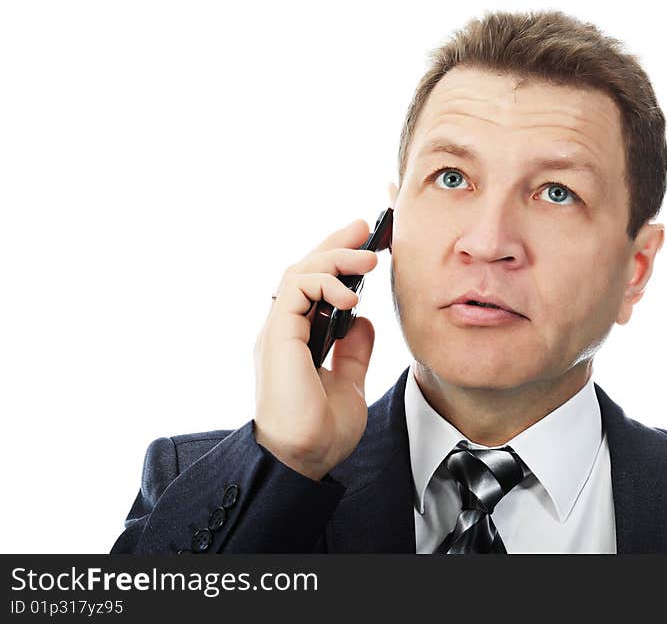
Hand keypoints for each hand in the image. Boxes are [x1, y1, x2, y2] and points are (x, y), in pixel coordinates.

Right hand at [253, 219, 378, 479]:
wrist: (303, 460)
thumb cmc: (320, 431)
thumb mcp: (349, 383)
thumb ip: (354, 352)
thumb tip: (364, 322)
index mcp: (298, 339)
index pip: (314, 288)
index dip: (338, 262)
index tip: (366, 244)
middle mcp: (284, 330)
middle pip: (304, 271)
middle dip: (336, 244)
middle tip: (364, 227)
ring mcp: (278, 331)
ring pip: (299, 273)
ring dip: (335, 258)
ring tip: (369, 257)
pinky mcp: (277, 335)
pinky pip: (296, 290)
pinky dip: (324, 283)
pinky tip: (352, 295)